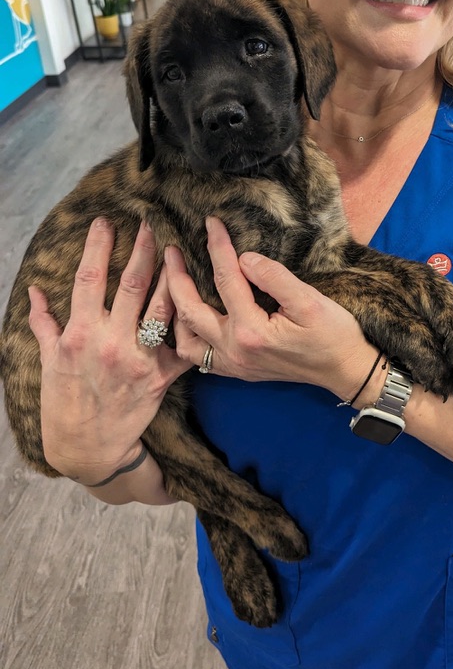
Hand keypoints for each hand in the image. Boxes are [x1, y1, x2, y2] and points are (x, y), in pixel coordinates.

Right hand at [28, 218, 188, 483]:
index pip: (89, 279)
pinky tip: (199, 299)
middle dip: (143, 250)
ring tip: (177, 251)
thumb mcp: (47, 361)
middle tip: (151, 225)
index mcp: (80, 334)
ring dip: (171, 276)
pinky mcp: (161, 377)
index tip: (106, 222)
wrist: (89, 446)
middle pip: (131, 285)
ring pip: (161, 307)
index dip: (98, 246)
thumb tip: (36, 291)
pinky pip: (181, 344)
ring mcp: (138, 359)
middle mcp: (110, 343)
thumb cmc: (64, 400)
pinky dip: (190, 323)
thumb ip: (44, 323)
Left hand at [165, 217, 379, 401]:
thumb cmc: (334, 335)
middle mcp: (235, 351)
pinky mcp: (237, 370)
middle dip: (176, 276)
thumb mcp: (310, 301)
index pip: (227, 280)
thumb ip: (274, 277)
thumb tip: (244, 258)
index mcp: (252, 331)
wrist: (345, 370)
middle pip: (190, 310)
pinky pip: (198, 356)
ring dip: (174, 310)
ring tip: (172, 283)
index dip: (217, 247)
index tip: (210, 222)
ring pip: (185, 338)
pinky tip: (188, 317)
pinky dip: (186, 335)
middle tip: (170, 250)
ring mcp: (233, 364)